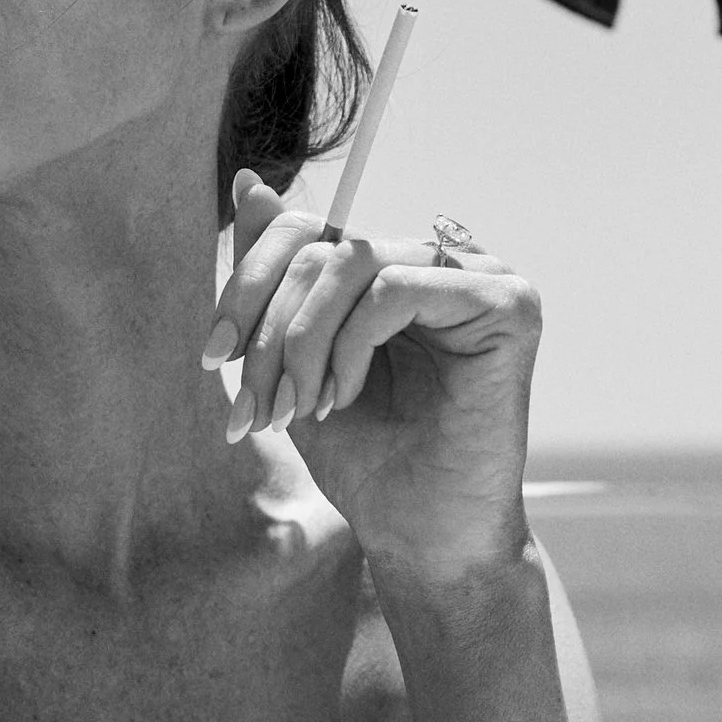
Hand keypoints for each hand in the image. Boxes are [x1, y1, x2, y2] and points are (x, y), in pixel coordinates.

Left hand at [205, 169, 539, 575]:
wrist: (422, 539)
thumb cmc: (368, 462)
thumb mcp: (294, 364)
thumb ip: (277, 279)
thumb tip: (249, 182)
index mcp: (393, 271)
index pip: (308, 230)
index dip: (247, 283)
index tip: (213, 357)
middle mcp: (440, 262)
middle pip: (322, 246)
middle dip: (267, 330)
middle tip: (252, 406)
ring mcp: (481, 277)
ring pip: (352, 264)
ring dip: (300, 342)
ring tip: (295, 409)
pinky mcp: (508, 305)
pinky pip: (396, 289)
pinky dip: (350, 345)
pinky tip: (343, 397)